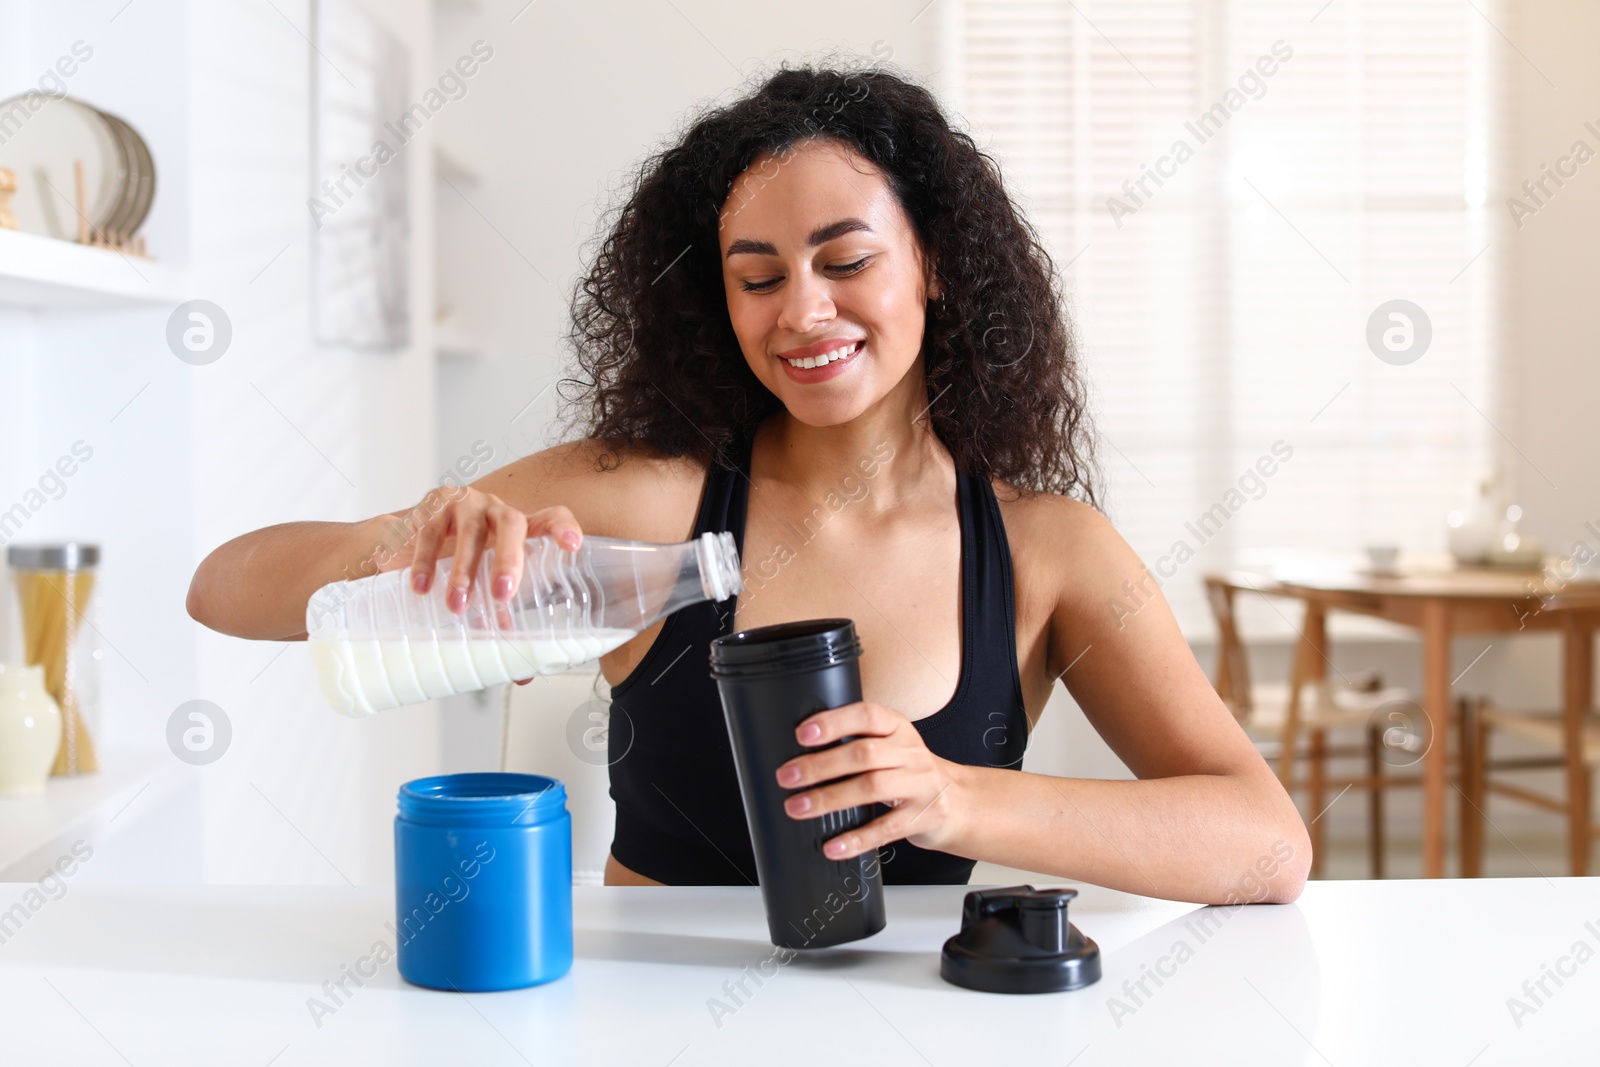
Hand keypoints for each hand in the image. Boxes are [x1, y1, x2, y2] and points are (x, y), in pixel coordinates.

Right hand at [379, 486, 583, 615]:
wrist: (410, 534)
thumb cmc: (461, 560)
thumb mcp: (483, 586)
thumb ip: (502, 622)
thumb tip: (521, 677)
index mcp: (518, 529)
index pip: (549, 517)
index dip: (562, 528)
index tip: (573, 545)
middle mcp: (495, 510)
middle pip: (512, 523)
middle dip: (509, 559)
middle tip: (502, 594)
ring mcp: (464, 505)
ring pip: (471, 531)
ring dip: (464, 569)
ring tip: (456, 604)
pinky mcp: (431, 507)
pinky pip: (429, 532)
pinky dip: (425, 561)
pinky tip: (422, 586)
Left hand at [774, 701, 963, 859]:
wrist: (958, 802)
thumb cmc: (910, 771)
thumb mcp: (892, 746)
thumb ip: (858, 741)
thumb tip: (801, 753)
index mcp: (898, 727)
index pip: (867, 716)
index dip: (834, 723)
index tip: (802, 733)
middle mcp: (911, 752)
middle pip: (863, 754)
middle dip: (820, 765)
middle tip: (787, 776)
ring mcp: (920, 785)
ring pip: (872, 788)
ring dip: (829, 798)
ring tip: (797, 807)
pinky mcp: (923, 817)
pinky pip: (885, 829)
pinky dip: (856, 838)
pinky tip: (832, 845)